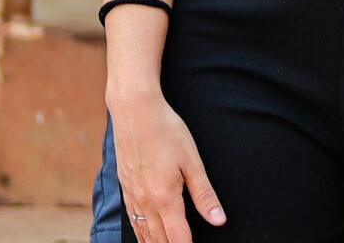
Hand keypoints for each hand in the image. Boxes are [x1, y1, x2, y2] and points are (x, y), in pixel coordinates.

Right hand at [111, 89, 224, 242]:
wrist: (135, 113)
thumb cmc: (167, 133)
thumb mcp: (192, 162)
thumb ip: (204, 195)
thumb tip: (219, 220)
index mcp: (164, 199)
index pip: (178, 238)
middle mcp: (144, 203)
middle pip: (159, 239)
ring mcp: (132, 197)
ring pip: (143, 233)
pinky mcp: (125, 189)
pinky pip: (132, 221)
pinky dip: (141, 234)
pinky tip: (146, 236)